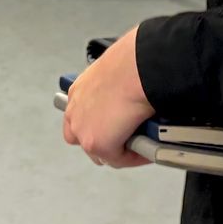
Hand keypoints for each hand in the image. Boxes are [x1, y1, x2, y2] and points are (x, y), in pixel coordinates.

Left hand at [63, 26, 154, 168]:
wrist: (137, 69)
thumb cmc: (132, 63)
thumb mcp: (117, 72)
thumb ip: (117, 87)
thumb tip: (132, 91)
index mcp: (79, 91)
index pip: (80, 117)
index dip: (98, 125)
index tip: (113, 127)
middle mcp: (75, 112)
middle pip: (85, 139)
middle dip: (106, 141)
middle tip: (127, 138)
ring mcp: (83, 130)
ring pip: (100, 152)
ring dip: (119, 150)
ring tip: (140, 143)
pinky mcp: (98, 145)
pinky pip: (118, 159)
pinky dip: (134, 157)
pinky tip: (147, 149)